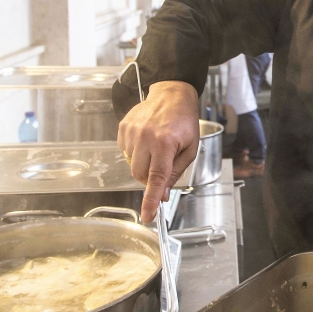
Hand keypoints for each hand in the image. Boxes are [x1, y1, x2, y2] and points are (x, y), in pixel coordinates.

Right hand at [117, 80, 199, 221]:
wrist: (172, 95)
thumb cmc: (184, 123)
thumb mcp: (189, 150)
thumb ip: (175, 173)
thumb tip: (162, 194)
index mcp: (165, 143)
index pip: (156, 178)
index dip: (151, 199)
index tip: (148, 215)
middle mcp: (145, 138)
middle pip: (139, 175)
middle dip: (149, 178)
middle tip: (162, 166)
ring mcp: (132, 132)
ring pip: (132, 164)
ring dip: (143, 164)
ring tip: (156, 148)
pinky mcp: (123, 128)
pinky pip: (125, 152)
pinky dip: (135, 153)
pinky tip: (146, 141)